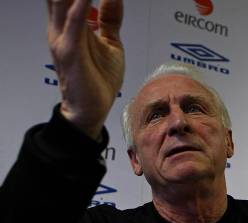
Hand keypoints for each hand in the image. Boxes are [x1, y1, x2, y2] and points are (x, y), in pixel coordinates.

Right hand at [47, 0, 124, 139]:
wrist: (91, 110)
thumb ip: (110, 18)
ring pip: (63, 2)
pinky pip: (75, 24)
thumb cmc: (98, 78)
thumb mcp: (110, 43)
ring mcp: (63, 39)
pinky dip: (81, 6)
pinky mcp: (70, 52)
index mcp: (69, 23)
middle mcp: (60, 27)